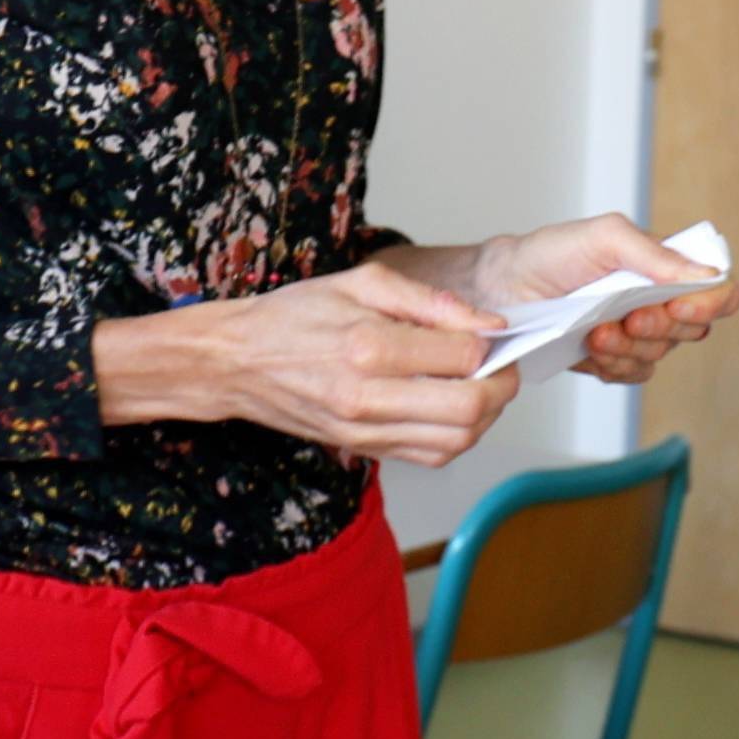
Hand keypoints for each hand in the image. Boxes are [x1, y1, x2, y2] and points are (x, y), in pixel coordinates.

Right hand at [91, 262, 514, 465]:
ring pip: (456, 441)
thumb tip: (487, 323)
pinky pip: (430, 455)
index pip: (463, 357)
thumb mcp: (361, 283)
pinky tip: (453, 409)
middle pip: (468, 409)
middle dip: (500, 387)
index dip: (490, 345)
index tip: (490, 334)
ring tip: (481, 387)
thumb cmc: (295, 316)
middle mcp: (367, 396)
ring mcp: (364, 430)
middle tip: (501, 366)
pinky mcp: (362, 449)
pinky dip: (456, 436)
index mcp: (368, 346)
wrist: (236, 361)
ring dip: (484, 416)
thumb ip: (429, 302)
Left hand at [466, 215, 738, 388]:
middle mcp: (659, 300)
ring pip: (661, 356)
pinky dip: (614, 366)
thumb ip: (655, 253)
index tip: (677, 306)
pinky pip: (635, 375)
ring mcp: (637, 333)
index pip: (719, 289)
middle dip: (657, 328)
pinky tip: (590, 349)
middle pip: (693, 330)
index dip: (710, 303)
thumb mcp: (603, 236)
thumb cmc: (549, 255)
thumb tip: (707, 275)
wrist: (503, 290)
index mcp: (666, 266)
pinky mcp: (614, 359)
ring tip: (594, 331)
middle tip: (624, 317)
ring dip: (629, 348)